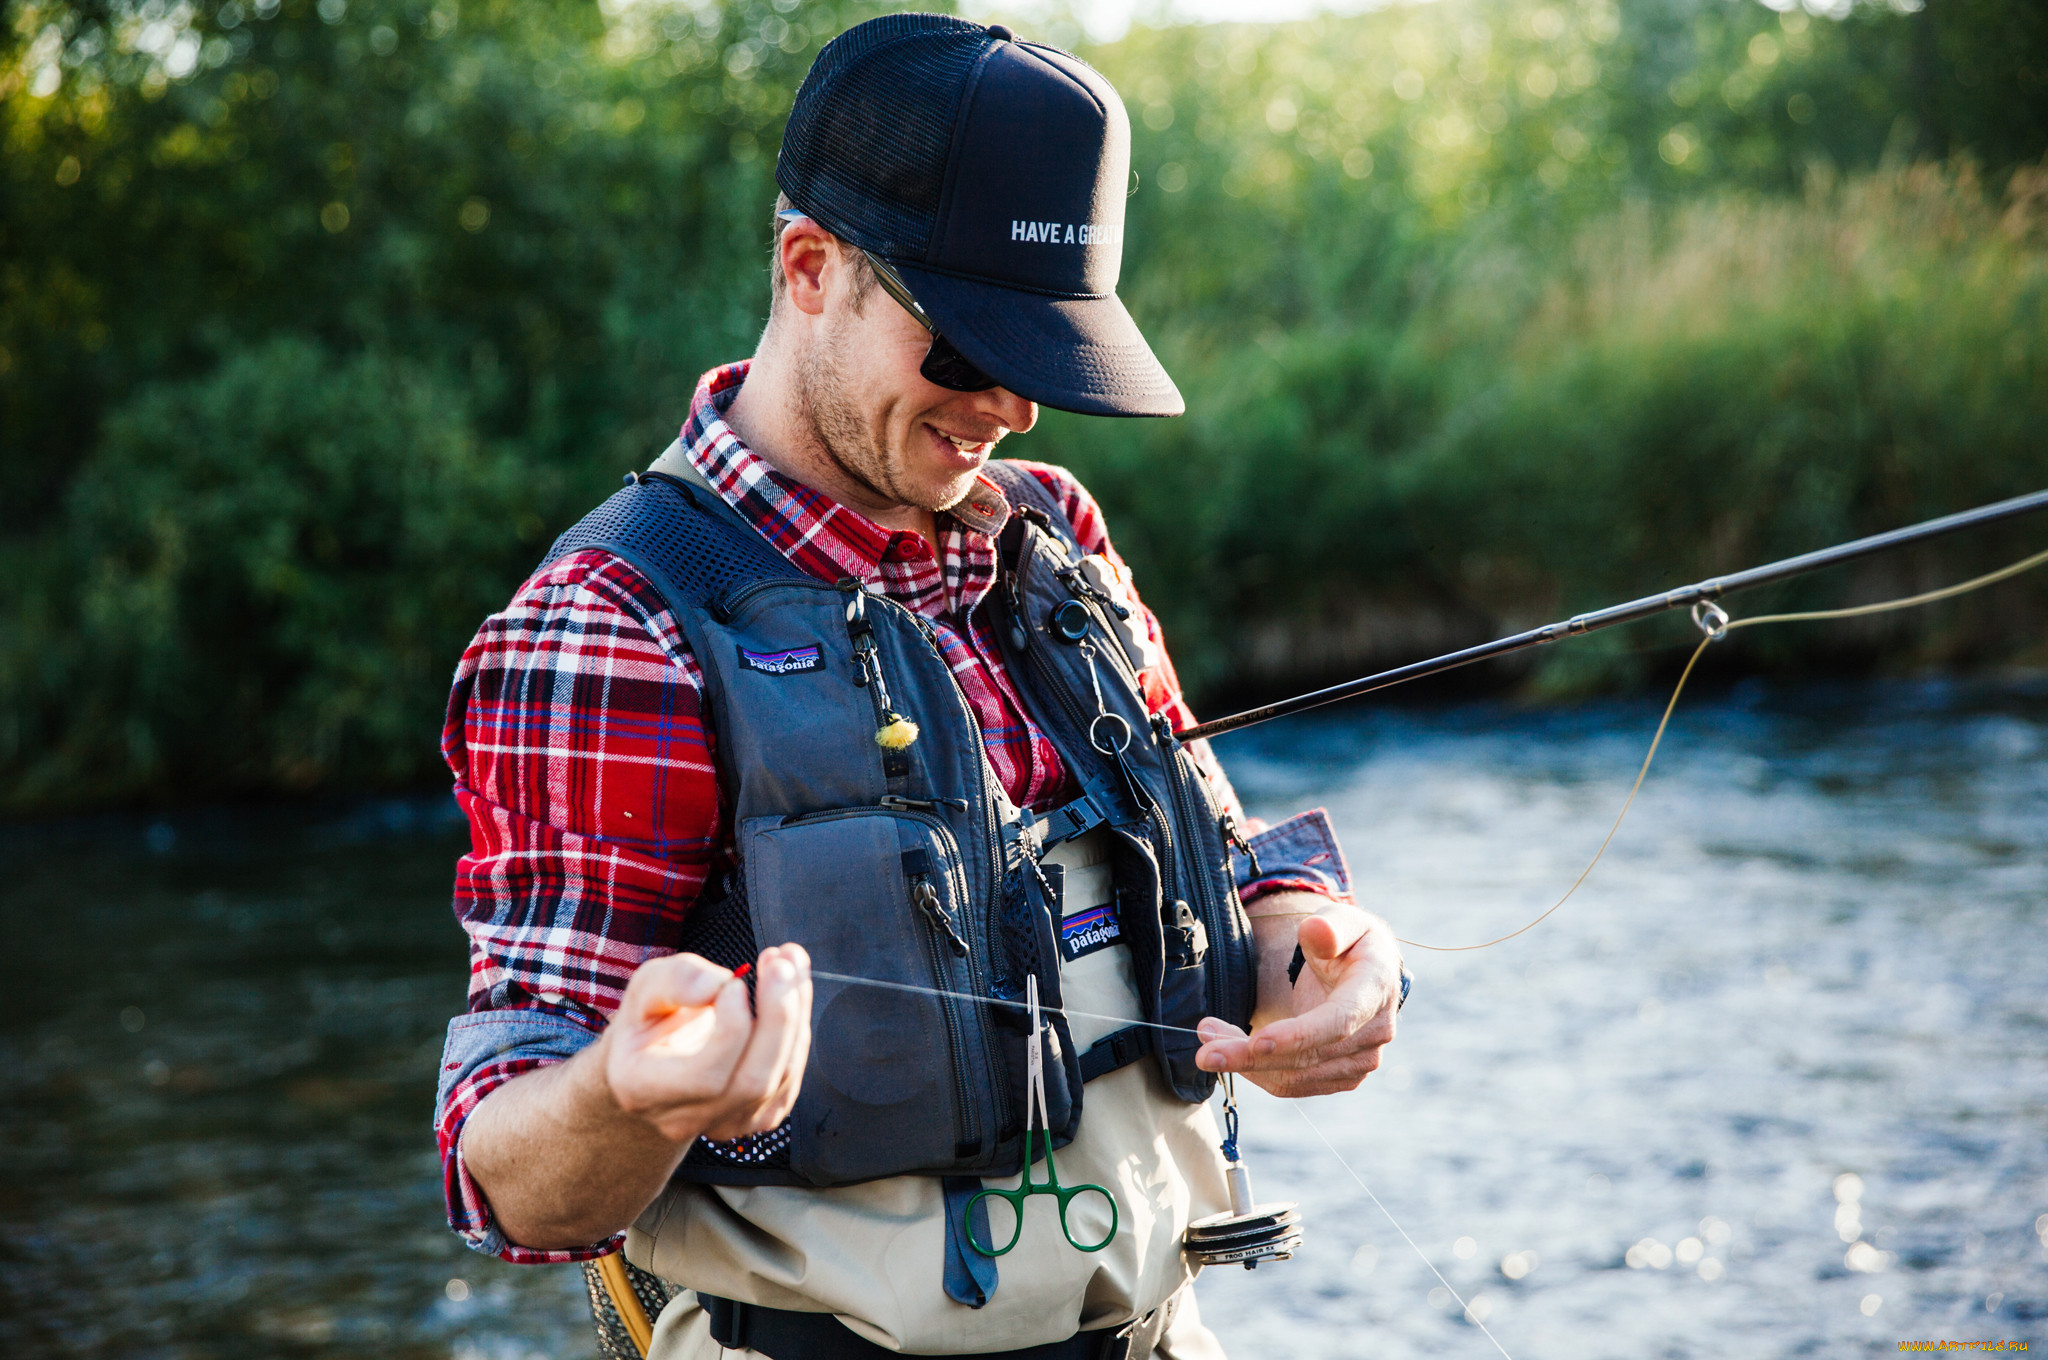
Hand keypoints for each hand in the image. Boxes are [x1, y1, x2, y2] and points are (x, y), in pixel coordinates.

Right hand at [603, 945, 812, 1142]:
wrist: (657, 1063)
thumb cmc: (649, 1024)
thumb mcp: (644, 989)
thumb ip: (674, 981)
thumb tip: (717, 985)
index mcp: (644, 1089)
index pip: (705, 1077)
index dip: (732, 1028)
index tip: (734, 983)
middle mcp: (686, 1118)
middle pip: (753, 1081)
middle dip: (777, 1016)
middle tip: (781, 963)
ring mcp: (726, 1124)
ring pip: (781, 1075)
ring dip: (795, 1012)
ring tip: (789, 962)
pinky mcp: (759, 1117)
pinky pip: (791, 1075)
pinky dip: (798, 1027)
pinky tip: (791, 991)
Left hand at [1194, 897, 1400, 1097]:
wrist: (1369, 973)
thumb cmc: (1350, 942)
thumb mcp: (1344, 921)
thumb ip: (1331, 925)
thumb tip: (1316, 931)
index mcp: (1374, 991)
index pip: (1337, 1022)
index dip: (1297, 1036)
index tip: (1255, 1041)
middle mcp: (1374, 1034)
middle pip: (1306, 1057)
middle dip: (1250, 1055)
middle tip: (1204, 1044)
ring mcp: (1360, 1061)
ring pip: (1294, 1077)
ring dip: (1247, 1065)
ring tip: (1209, 1041)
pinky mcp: (1342, 1077)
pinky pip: (1293, 1084)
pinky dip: (1258, 1073)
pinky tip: (1232, 1052)